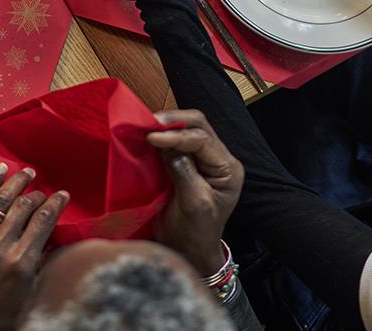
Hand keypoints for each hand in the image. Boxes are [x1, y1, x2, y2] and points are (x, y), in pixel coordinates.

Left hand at [0, 164, 68, 330]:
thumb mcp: (31, 293)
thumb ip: (42, 263)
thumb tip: (51, 236)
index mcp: (21, 264)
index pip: (43, 221)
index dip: (55, 203)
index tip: (62, 195)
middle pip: (24, 207)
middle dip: (38, 195)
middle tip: (44, 191)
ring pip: (0, 200)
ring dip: (16, 182)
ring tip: (26, 173)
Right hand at [146, 109, 243, 275]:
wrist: (189, 250)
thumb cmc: (195, 232)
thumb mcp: (193, 203)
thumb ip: (183, 171)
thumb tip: (164, 145)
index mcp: (227, 168)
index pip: (202, 139)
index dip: (176, 136)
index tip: (151, 138)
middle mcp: (218, 158)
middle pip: (198, 125)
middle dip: (172, 121)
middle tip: (146, 123)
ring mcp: (202, 159)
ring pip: (186, 128)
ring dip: (165, 126)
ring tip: (143, 126)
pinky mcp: (186, 162)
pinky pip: (175, 141)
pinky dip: (160, 136)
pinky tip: (146, 136)